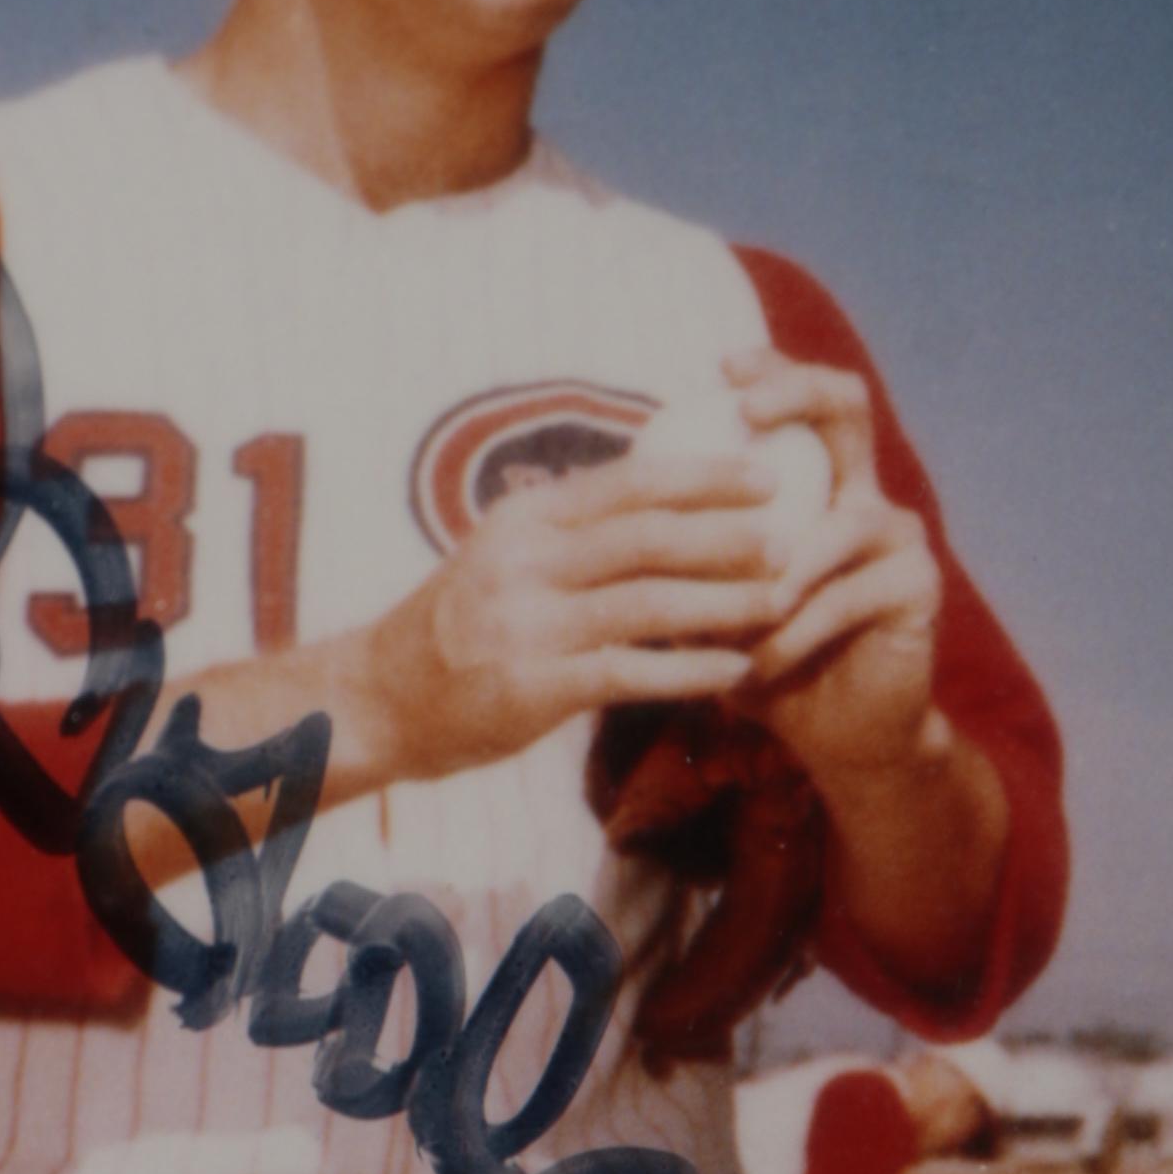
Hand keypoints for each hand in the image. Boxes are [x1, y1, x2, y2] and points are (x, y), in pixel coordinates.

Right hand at [358, 442, 798, 787]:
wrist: (376, 700)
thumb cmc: (455, 628)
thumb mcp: (500, 556)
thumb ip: (569, 531)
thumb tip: (655, 494)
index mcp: (523, 522)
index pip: (626, 483)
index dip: (703, 475)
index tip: (766, 473)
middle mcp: (524, 563)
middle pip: (647, 536)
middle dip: (729, 533)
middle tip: (796, 535)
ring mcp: (526, 626)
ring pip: (648, 604)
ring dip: (724, 603)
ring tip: (783, 602)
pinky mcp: (533, 688)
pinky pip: (630, 674)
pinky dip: (689, 671)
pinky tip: (736, 671)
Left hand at [720, 353, 944, 789]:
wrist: (834, 732)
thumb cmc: (759, 654)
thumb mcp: (709, 599)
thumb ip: (684, 548)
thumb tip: (610, 490)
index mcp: (819, 481)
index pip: (800, 400)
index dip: (771, 369)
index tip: (720, 366)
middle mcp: (865, 493)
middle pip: (848, 408)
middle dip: (797, 394)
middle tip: (748, 409)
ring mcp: (900, 537)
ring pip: (842, 523)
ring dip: (778, 570)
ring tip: (730, 611)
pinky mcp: (920, 588)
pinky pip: (848, 596)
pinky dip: (795, 631)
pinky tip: (759, 662)